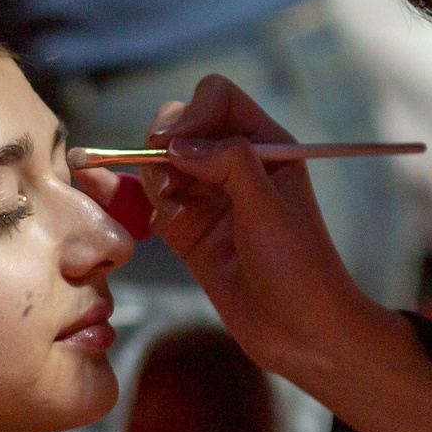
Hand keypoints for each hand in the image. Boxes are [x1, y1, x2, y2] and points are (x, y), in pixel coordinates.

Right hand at [143, 76, 393, 382]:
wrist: (301, 333)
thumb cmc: (300, 268)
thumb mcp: (270, 207)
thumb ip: (229, 163)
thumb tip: (178, 144)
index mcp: (266, 145)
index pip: (217, 99)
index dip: (193, 113)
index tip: (174, 145)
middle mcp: (233, 164)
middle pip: (181, 125)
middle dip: (162, 144)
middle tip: (164, 180)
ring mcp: (207, 197)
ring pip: (159, 162)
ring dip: (150, 175)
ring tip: (169, 206)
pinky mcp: (187, 230)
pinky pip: (151, 201)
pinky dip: (138, 201)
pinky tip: (129, 204)